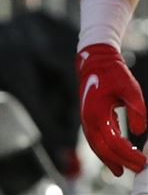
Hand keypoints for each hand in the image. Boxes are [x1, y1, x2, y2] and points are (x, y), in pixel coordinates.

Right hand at [78, 44, 147, 175]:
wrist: (95, 60)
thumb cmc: (113, 73)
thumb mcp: (130, 88)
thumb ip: (137, 110)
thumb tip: (140, 131)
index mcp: (95, 112)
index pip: (112, 142)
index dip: (127, 154)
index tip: (142, 161)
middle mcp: (87, 119)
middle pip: (101, 148)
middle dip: (119, 161)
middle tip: (137, 169)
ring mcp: (86, 119)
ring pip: (96, 146)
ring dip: (110, 158)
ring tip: (125, 169)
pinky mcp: (89, 117)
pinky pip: (96, 139)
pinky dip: (106, 149)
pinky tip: (118, 153)